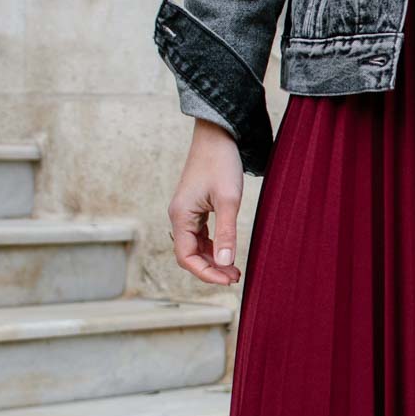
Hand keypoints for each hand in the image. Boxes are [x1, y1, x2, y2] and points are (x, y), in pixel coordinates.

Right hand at [168, 119, 243, 285]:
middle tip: (236, 277)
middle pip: (189, 254)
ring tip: (234, 270)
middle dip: (211, 269)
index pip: (186, 257)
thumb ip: (226, 233)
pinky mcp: (194, 208)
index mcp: (180, 216)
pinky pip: (199, 235)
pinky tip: (227, 252)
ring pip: (194, 246)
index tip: (227, 280)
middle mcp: (178, 216)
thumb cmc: (222, 163)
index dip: (205, 273)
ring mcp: (185, 212)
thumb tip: (225, 263)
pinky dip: (213, 247)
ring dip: (212, 259)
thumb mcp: (228, 200)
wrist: (217, 136)